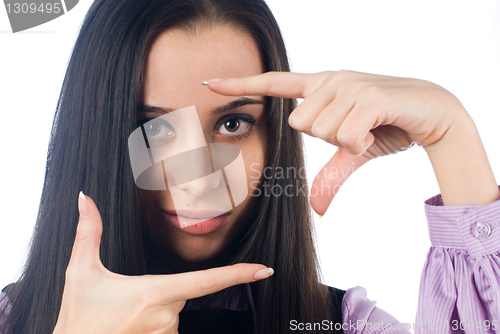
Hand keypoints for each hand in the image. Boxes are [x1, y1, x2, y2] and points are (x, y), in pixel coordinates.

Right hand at [52, 193, 272, 333]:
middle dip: (160, 293)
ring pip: (175, 315)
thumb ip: (88, 232)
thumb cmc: (78, 317)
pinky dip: (155, 326)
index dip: (238, 274)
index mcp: (154, 293)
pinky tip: (132, 328)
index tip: (264, 270)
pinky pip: (169, 330)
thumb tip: (84, 198)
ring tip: (124, 319)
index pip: (205, 281)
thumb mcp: (81, 272)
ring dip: (157, 312)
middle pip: (181, 295)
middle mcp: (166, 318)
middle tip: (125, 304)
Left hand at [204, 70, 467, 212]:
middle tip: (354, 129)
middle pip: (298, 123)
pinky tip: (379, 128)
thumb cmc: (388, 126)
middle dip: (324, 136)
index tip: (208, 81)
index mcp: (321, 87)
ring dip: (345, 140)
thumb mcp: (353, 153)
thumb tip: (317, 210)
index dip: (241, 84)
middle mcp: (331, 80)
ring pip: (319, 129)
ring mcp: (348, 84)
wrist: (434, 113)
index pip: (273, 83)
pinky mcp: (368, 95)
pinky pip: (345, 134)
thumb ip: (331, 176)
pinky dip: (361, 142)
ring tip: (370, 126)